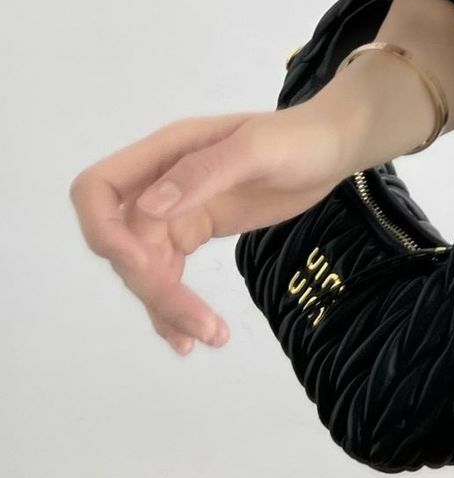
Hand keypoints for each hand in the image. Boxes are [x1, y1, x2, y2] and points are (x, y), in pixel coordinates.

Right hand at [68, 103, 355, 356]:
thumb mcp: (257, 150)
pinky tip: (191, 338)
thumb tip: (148, 208)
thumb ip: (204, 173)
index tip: (140, 263)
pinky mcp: (195, 232)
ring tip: (210, 336)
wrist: (332, 147)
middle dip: (152, 286)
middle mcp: (159, 184)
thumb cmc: (299, 139)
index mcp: (163, 154)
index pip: (97, 190)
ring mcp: (176, 211)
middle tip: (200, 323)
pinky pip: (168, 273)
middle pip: (124, 245)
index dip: (104, 231)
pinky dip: (173, 306)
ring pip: (145, 268)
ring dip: (166, 307)